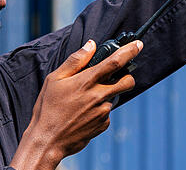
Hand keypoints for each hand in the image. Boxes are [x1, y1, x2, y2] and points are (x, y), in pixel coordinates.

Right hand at [10, 39, 141, 169]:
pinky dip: (99, 110)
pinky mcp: (103, 125)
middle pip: (127, 81)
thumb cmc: (47, 108)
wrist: (47, 140)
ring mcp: (103, 112)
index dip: (129, 51)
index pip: (115, 62)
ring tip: (83, 101)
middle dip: (128, 76)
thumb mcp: (55, 79)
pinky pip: (107, 112)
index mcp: (87, 81)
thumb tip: (91, 45)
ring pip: (115, 97)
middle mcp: (99, 96)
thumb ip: (75, 60)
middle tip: (117, 76)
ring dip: (106, 95)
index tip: (138, 44)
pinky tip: (83, 114)